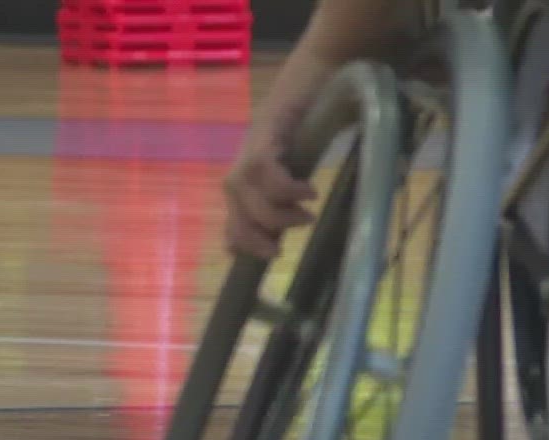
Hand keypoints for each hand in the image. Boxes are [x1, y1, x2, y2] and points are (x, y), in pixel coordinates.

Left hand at [222, 49, 338, 259]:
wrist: (317, 73)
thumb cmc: (310, 122)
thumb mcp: (296, 166)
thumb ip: (287, 192)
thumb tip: (292, 225)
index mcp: (245, 180)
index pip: (231, 223)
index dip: (242, 245)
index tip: (268, 257)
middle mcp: (240, 168)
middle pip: (236, 217)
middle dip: (256, 240)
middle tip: (283, 247)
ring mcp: (249, 150)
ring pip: (250, 199)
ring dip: (278, 216)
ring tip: (306, 216)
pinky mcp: (264, 133)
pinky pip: (266, 172)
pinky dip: (287, 189)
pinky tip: (309, 192)